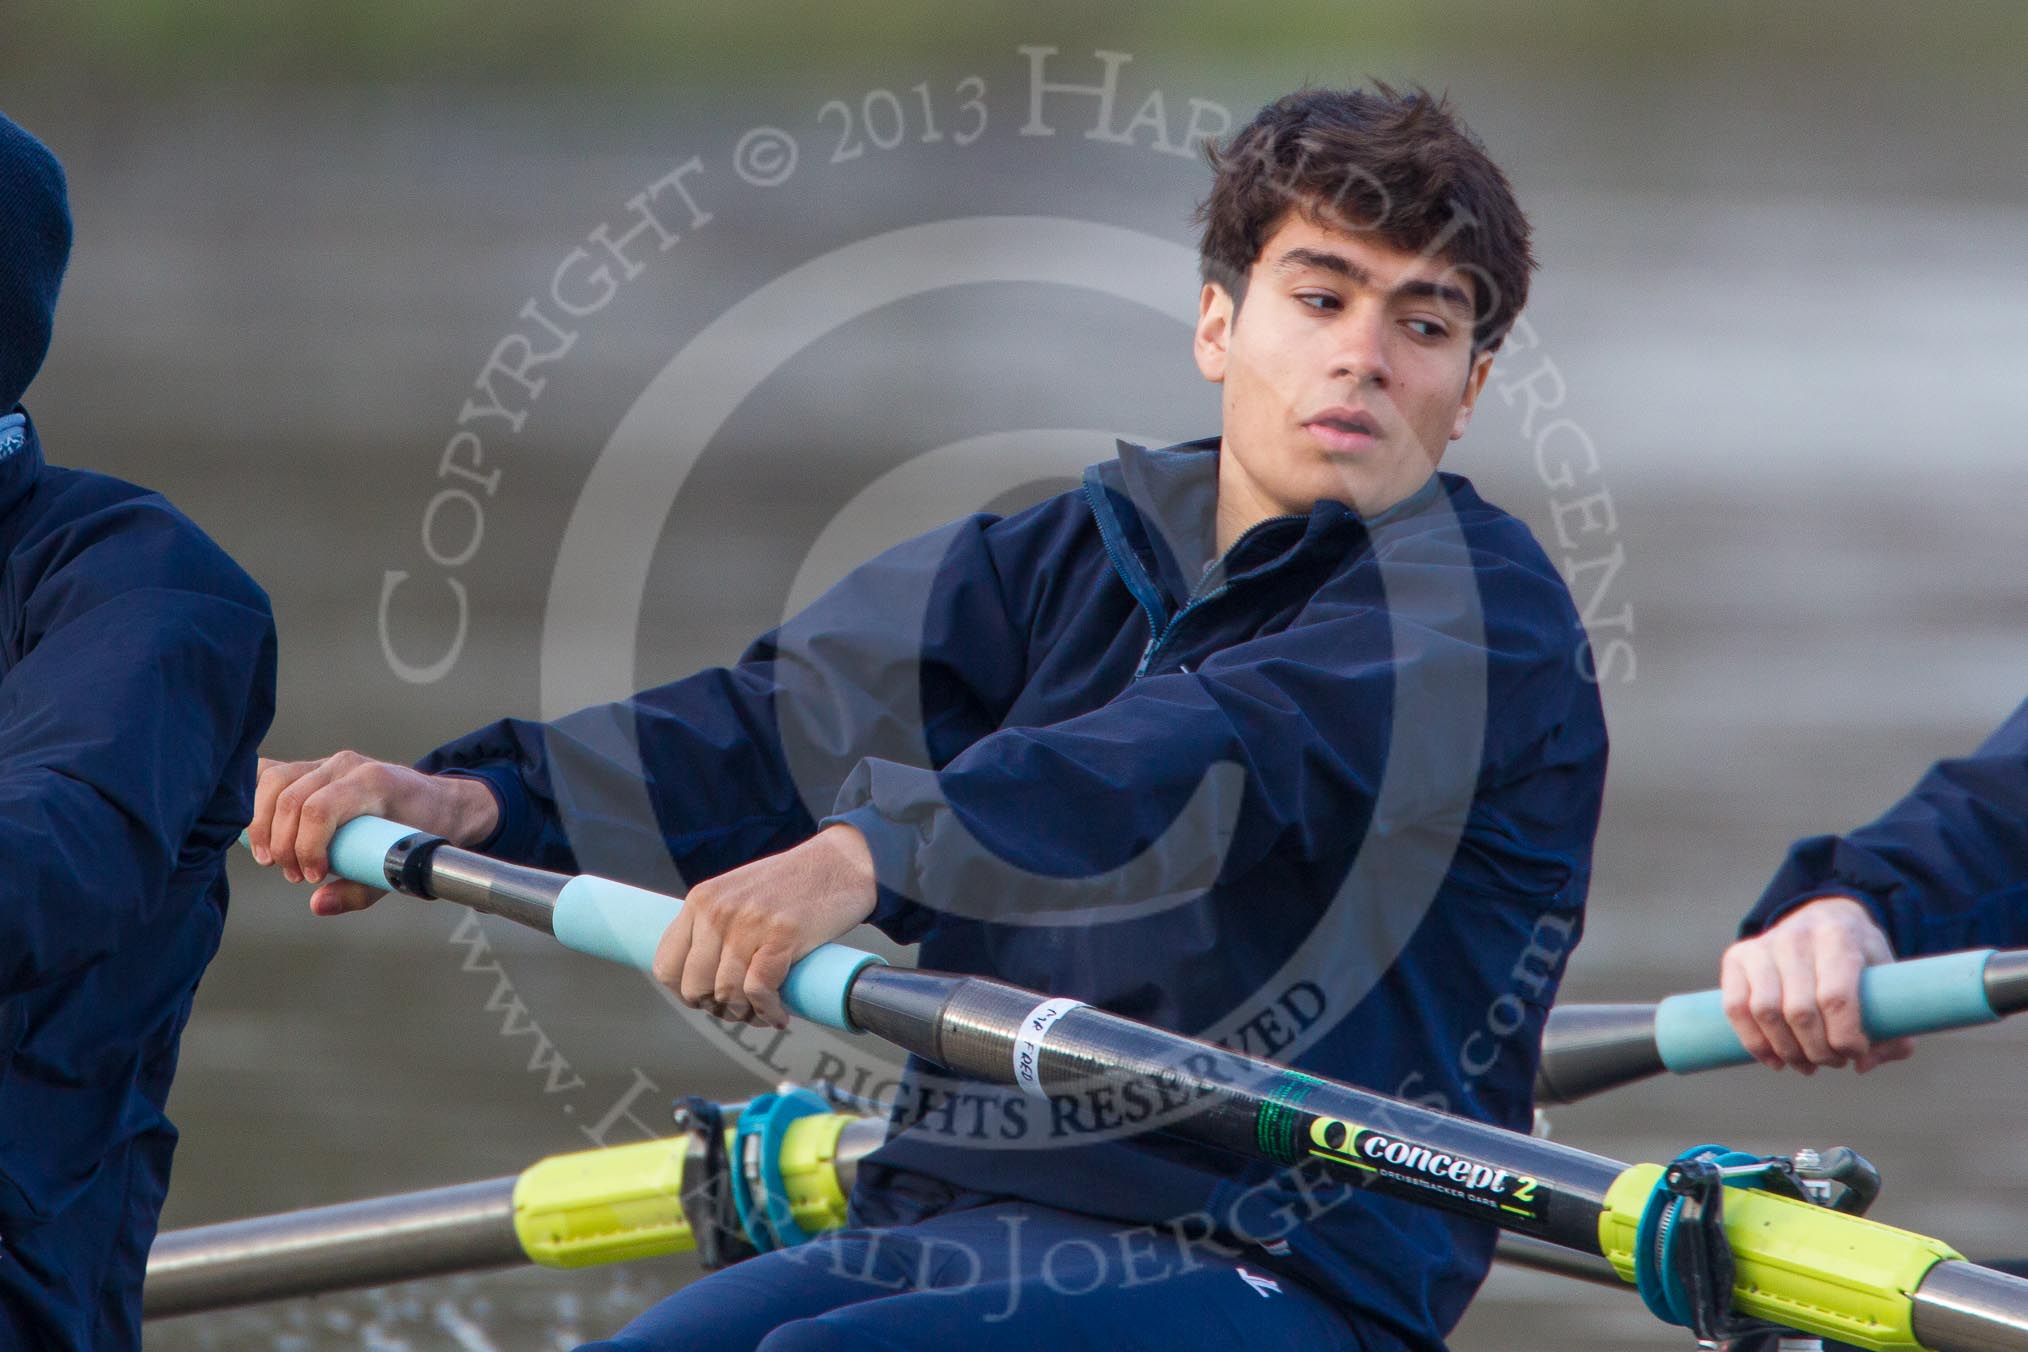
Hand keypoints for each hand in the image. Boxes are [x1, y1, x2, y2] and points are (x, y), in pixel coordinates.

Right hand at [249, 751, 500, 916]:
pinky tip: (255, 827)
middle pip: (291, 799)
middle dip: (283, 845)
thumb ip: (359, 890)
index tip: (312, 877)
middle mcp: (346, 765)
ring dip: (262, 825)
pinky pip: (272, 774)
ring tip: (272, 859)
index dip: (306, 847)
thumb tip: (317, 905)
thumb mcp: (399, 867)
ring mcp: (327, 762)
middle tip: (293, 875)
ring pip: (274, 781)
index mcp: (373, 783)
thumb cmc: (420, 832)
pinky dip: (256, 799)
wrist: (438, 803)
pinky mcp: (313, 766)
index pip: (319, 809)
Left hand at [652, 824, 877, 1028]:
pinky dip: (768, 1012)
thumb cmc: (794, 884)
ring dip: (746, 1014)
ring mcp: (748, 922)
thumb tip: (701, 975)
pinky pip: (759, 991)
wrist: (842, 863)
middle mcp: (717, 910)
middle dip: (717, 1008)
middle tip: (741, 1009)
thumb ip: (715, 923)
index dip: (684, 993)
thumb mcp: (739, 893)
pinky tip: (779, 1015)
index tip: (707, 999)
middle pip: (695, 987)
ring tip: (763, 1013)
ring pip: (727, 993)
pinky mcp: (781, 935)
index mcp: (701, 900)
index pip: (666, 965)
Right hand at [1719, 896, 1913, 1072]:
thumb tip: (1861, 1064)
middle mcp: (1797, 937)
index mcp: (1839, 937)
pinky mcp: (1737, 957)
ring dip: (1787, 1050)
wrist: (1824, 918)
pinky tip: (1774, 1059)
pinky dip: (1753, 1042)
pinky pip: (1735, 1007)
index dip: (1845, 1037)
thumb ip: (1893, 1030)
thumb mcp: (1891, 984)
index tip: (1855, 1052)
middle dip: (1818, 1050)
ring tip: (1807, 1063)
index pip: (1836, 997)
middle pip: (1800, 1011)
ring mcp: (1763, 946)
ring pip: (1765, 1012)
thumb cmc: (1862, 962)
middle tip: (1833, 1061)